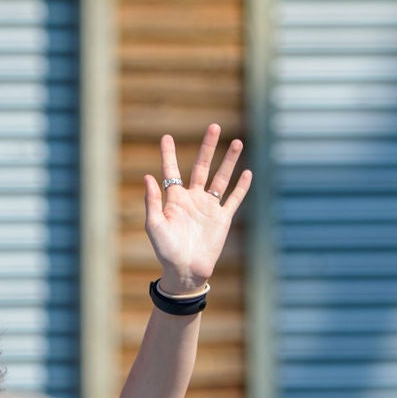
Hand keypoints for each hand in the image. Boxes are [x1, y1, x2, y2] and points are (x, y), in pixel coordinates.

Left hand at [144, 125, 249, 293]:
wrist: (185, 270)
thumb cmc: (166, 250)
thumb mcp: (154, 225)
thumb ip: (152, 201)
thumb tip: (148, 176)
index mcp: (174, 199)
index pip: (172, 171)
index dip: (169, 154)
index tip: (167, 137)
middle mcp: (193, 199)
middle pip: (202, 167)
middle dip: (208, 147)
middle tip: (214, 126)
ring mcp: (209, 207)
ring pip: (222, 178)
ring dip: (229, 160)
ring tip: (237, 142)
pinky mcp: (223, 218)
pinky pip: (234, 199)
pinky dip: (241, 186)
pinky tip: (247, 173)